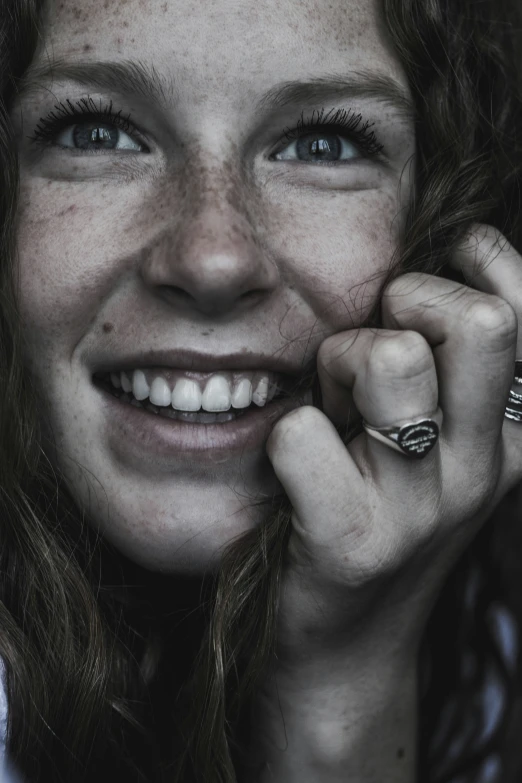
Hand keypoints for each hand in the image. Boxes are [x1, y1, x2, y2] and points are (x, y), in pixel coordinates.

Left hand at [266, 223, 521, 664]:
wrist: (344, 644)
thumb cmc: (378, 513)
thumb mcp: (435, 441)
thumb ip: (448, 365)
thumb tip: (454, 253)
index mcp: (510, 435)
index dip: (488, 262)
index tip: (447, 258)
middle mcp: (482, 467)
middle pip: (480, 323)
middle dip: (410, 305)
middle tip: (372, 350)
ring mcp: (422, 507)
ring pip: (390, 360)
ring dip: (340, 364)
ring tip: (332, 408)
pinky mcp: (351, 540)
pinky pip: (302, 433)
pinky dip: (287, 432)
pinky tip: (294, 463)